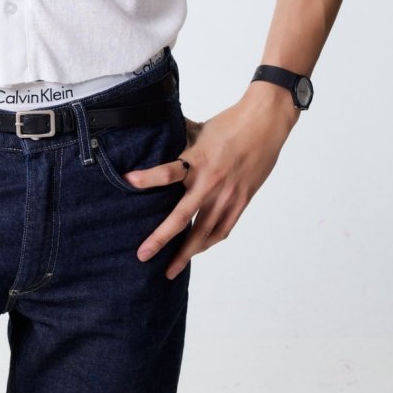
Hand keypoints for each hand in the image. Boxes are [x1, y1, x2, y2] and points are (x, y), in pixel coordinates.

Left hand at [123, 90, 297, 278]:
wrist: (265, 124)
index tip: (127, 181)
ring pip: (203, 233)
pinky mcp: (241, 201)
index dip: (147, 178)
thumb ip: (178, 137)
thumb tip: (157, 134)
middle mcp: (210, 182)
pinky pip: (222, 229)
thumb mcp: (199, 128)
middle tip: (143, 255)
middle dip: (161, 239)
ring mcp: (227, 195)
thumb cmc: (231, 122)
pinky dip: (208, 242)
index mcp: (197, 159)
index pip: (168, 172)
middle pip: (182, 217)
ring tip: (170, 269)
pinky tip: (197, 250)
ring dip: (186, 253)